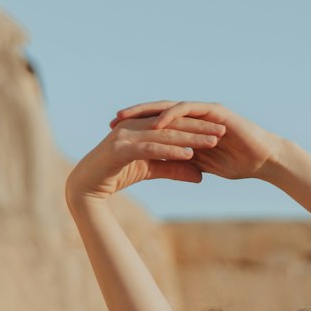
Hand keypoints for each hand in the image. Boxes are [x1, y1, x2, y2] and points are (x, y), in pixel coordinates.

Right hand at [66, 113, 225, 202]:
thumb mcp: (152, 171)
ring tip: (213, 141)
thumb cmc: (116, 175)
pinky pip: (151, 148)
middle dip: (199, 128)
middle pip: (172, 125)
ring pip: (164, 134)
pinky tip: (189, 154)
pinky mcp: (121, 149)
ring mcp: (126, 135)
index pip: (174, 124)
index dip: (197, 126)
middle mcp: (133, 126)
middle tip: (223, 131)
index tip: (221, 131)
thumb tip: (201, 175)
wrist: (86, 187)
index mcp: (140, 127)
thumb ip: (175, 169)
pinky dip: (171, 151)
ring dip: (190, 137)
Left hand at [109, 100, 280, 181]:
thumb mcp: (204, 164)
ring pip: (168, 106)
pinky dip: (170, 116)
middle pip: (159, 110)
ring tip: (126, 119)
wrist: (265, 160)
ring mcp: (204, 110)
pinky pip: (187, 110)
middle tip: (113, 122)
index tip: (117, 135)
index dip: (139, 127)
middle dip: (135, 115)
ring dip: (146, 112)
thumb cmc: (240, 164)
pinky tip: (155, 123)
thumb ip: (186, 160)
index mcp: (192, 125)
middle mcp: (196, 114)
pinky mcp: (214, 111)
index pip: (160, 122)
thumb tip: (166, 167)